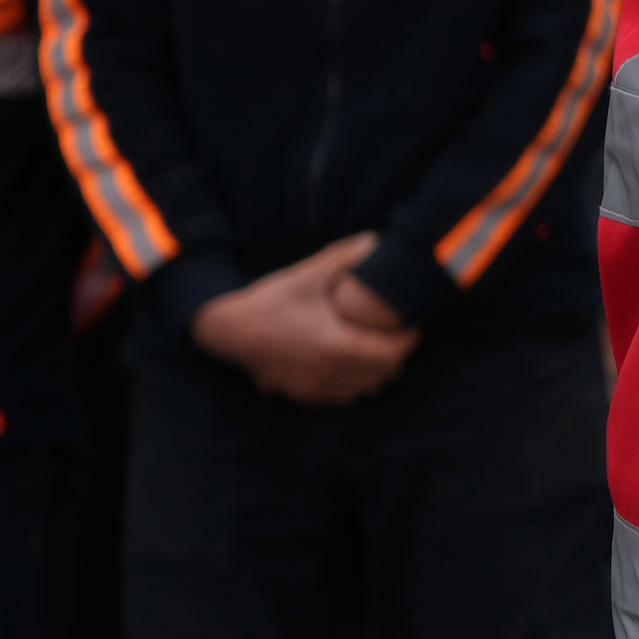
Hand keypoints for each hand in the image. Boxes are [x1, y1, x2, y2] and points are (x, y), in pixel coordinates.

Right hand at [193, 238, 415, 407]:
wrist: (226, 329)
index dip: (409, 339)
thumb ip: (343, 257)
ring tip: (378, 348)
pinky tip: (352, 365)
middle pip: (383, 374)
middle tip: (398, 334)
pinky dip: (354, 385)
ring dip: (378, 373)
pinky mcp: (300, 395)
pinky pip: (341, 399)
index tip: (412, 324)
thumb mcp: (307, 274)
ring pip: (364, 390)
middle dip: (397, 355)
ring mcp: (313, 388)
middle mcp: (328, 372)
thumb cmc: (269, 300)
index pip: (392, 353)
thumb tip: (376, 239)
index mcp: (336, 345)